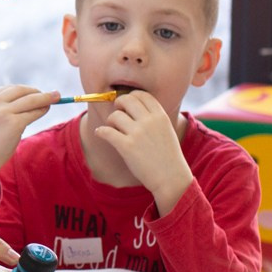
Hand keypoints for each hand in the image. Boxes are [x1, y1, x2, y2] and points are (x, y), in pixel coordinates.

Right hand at [0, 85, 62, 200]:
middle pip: (22, 90)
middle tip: (53, 94)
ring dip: (45, 98)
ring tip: (55, 99)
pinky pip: (33, 113)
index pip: (12, 88)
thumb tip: (33, 96)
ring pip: (31, 100)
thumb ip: (6, 105)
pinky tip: (46, 110)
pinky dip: (42, 110)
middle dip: (39, 92)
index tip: (37, 92)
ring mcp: (3, 112)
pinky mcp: (14, 123)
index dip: (27, 90)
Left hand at [94, 89, 193, 207]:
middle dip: (118, 104)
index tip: (127, 104)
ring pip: (115, 116)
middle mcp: (149, 121)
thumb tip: (133, 108)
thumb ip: (153, 118)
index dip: (131, 96)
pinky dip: (100, 131)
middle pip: (126, 99)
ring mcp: (137, 133)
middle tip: (117, 113)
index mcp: (160, 116)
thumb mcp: (167, 130)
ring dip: (110, 121)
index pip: (142, 94)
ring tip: (112, 129)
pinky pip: (106, 131)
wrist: (171, 177)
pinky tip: (100, 133)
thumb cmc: (168, 156)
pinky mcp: (127, 146)